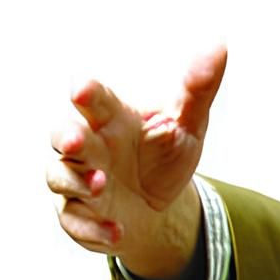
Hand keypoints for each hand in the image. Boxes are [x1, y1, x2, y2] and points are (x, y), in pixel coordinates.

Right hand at [48, 47, 226, 279]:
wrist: (161, 206)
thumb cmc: (165, 154)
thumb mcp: (187, 124)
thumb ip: (198, 89)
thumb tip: (220, 46)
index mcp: (110, 117)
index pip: (92, 100)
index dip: (85, 93)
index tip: (82, 90)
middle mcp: (89, 146)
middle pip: (63, 137)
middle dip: (67, 137)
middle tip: (78, 141)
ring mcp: (78, 181)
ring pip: (60, 177)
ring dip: (76, 181)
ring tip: (101, 185)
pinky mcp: (79, 215)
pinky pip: (76, 223)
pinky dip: (93, 229)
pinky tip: (118, 232)